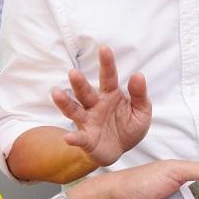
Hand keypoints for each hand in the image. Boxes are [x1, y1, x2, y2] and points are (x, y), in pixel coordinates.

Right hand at [51, 45, 150, 166]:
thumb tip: (138, 75)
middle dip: (79, 83)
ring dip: (65, 102)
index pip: (109, 77)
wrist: (120, 150)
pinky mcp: (86, 139)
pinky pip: (78, 138)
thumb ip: (140, 95)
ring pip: (74, 110)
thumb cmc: (129, 126)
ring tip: (56, 93)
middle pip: (85, 92)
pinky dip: (73, 138)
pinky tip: (67, 138)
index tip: (104, 48)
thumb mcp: (142, 111)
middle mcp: (95, 105)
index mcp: (111, 95)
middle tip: (73, 73)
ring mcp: (88, 121)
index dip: (107, 63)